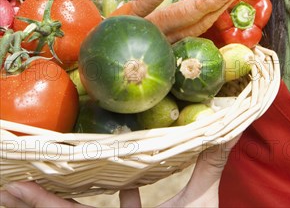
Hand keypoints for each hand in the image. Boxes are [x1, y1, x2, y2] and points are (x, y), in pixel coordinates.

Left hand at [0, 137, 238, 207]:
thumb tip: (225, 131)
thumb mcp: (201, 205)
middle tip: (9, 188)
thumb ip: (208, 166)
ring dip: (62, 202)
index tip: (17, 186)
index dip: (41, 202)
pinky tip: (128, 187)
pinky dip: (124, 202)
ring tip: (42, 187)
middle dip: (37, 202)